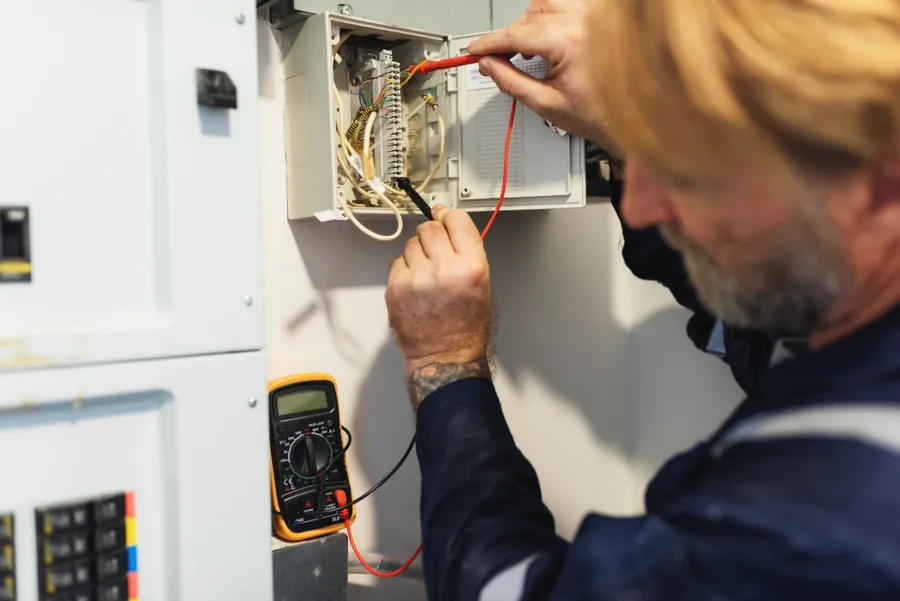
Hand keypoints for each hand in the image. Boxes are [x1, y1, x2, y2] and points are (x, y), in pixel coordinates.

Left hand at [385, 206, 492, 405]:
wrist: (444, 358)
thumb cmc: (466, 327)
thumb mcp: (483, 285)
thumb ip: (467, 251)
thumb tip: (447, 221)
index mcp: (471, 267)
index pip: (457, 221)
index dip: (449, 215)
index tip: (444, 214)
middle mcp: (443, 268)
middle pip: (430, 228)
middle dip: (433, 234)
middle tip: (437, 251)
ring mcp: (416, 278)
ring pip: (411, 243)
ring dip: (418, 252)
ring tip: (427, 274)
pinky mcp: (396, 287)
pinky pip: (397, 262)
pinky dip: (405, 268)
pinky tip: (416, 285)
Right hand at [467, 0, 614, 149]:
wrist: (633, 118)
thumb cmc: (600, 114)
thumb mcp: (545, 104)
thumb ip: (511, 82)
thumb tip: (489, 65)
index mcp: (570, 42)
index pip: (518, 34)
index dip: (491, 43)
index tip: (476, 50)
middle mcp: (584, 23)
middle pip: (530, 15)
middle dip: (511, 36)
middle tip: (501, 57)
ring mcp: (594, 18)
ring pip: (547, 3)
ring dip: (530, 22)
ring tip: (527, 49)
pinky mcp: (600, 21)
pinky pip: (567, 5)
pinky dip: (551, 16)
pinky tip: (548, 38)